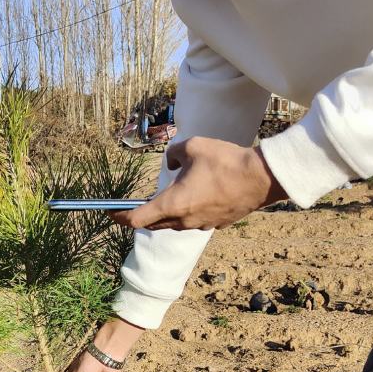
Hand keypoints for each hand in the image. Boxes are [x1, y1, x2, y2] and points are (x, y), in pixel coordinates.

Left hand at [111, 138, 285, 231]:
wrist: (261, 178)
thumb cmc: (226, 162)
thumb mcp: (192, 146)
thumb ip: (173, 155)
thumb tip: (172, 165)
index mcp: (173, 204)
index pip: (137, 219)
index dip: (120, 217)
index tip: (111, 213)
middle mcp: (183, 221)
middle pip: (154, 224)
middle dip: (142, 215)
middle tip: (134, 204)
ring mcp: (200, 225)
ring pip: (174, 224)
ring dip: (166, 213)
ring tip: (169, 195)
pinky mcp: (216, 224)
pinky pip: (193, 221)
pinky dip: (187, 211)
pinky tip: (196, 195)